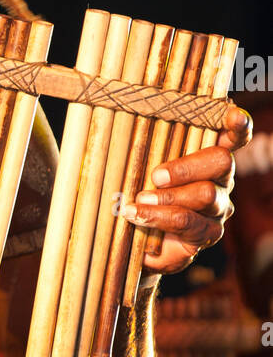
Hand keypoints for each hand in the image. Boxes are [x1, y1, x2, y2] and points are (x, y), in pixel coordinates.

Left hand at [123, 104, 252, 275]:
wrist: (134, 240)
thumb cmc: (136, 192)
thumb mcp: (135, 167)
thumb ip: (138, 148)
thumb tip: (118, 122)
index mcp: (207, 154)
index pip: (232, 136)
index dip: (238, 126)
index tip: (233, 117)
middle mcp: (220, 179)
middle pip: (222, 161)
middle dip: (186, 167)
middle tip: (155, 176)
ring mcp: (218, 206)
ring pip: (206, 194)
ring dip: (168, 196)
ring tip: (140, 200)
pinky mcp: (209, 232)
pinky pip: (189, 222)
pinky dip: (159, 217)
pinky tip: (136, 215)